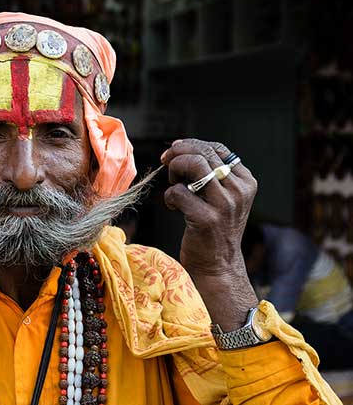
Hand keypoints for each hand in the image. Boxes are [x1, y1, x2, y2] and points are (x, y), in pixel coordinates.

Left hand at [160, 139, 258, 329]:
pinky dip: (169, 195)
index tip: (175, 150)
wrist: (217, 266)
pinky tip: (172, 205)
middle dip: (178, 153)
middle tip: (165, 162)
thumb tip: (178, 148)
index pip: (217, 149)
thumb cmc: (214, 229)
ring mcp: (224, 206)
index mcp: (246, 182)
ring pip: (195, 165)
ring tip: (172, 181)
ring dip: (175, 168)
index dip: (192, 144)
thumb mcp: (223, 198)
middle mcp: (239, 191)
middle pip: (204, 153)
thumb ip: (211, 174)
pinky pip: (179, 192)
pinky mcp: (206, 219)